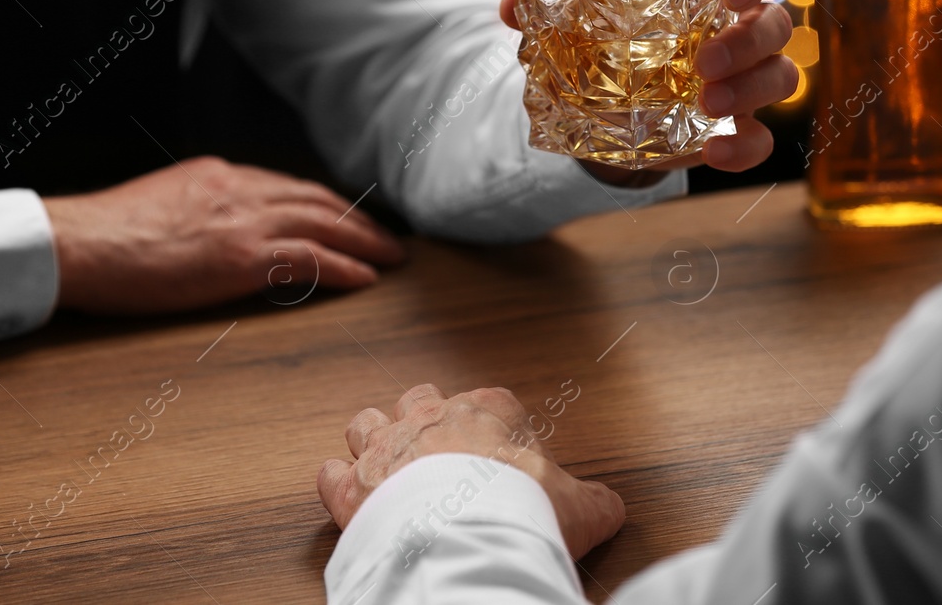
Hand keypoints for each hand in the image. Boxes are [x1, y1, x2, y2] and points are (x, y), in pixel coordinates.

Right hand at [42, 158, 404, 312]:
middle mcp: (238, 190)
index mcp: (218, 175)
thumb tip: (212, 228)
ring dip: (363, 242)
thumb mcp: (159, 202)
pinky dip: (343, 268)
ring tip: (390, 258)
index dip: (324, 202)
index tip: (346, 215)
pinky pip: (308, 260)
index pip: (286, 185)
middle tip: (386, 237)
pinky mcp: (239, 258)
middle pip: (316, 200)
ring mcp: (241, 222)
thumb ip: (196, 208)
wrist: (78, 242)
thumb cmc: (104, 233)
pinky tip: (365, 278)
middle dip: (356, 219)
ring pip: (322, 224)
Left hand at [317, 383, 624, 559]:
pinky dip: (337, 484)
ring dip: (373, 440)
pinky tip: (348, 494)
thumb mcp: (582, 507)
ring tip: (384, 463)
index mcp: (488, 411)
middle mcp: (431, 418)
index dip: (494, 426)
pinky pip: (331, 474)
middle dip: (424, 419)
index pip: (491, 401)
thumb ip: (595, 500)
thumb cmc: (524, 512)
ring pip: (366, 423)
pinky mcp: (351, 488)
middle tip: (437, 450)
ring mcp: (386, 449)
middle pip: (419, 399)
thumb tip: (610, 507)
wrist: (467, 541)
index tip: (500, 453)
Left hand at [499, 0, 798, 179]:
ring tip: (706, 103)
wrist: (606, 109)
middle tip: (703, 61)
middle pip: (776, 23)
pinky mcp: (735, 128)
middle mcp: (740, 31)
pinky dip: (745, 147)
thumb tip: (510, 5)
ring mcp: (744, 81)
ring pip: (782, 76)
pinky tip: (714, 153)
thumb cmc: (609, 46)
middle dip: (748, 41)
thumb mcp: (580, 25)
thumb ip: (547, 11)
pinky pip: (761, 138)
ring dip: (751, 88)